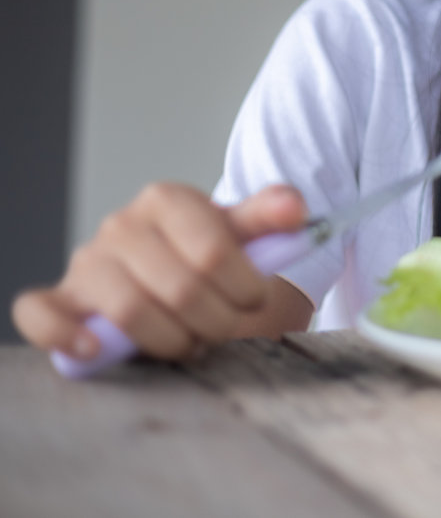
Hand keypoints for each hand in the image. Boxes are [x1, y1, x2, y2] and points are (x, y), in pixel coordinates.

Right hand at [11, 183, 305, 361]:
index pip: (212, 251)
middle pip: (178, 287)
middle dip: (215, 321)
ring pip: (127, 309)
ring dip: (170, 339)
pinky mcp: (60, 298)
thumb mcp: (249, 239)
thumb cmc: (218, 265)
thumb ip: (269, 219)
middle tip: (228, 329)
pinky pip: (40, 314)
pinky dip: (66, 334)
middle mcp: (121, 225)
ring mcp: (87, 262)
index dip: (243, 287)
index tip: (256, 298)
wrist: (184, 286)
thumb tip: (294, 207)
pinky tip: (96, 347)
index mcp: (168, 200)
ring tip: (190, 342)